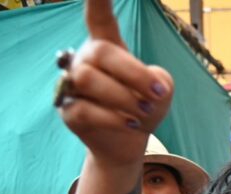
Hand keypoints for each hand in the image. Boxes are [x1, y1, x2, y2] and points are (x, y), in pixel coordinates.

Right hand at [57, 0, 173, 165]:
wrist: (128, 142)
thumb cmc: (143, 107)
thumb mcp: (162, 90)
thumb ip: (158, 80)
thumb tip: (141, 86)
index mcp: (107, 45)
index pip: (98, 16)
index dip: (97, 0)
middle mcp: (85, 58)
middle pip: (100, 52)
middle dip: (134, 75)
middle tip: (157, 94)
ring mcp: (72, 84)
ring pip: (88, 80)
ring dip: (124, 99)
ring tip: (144, 113)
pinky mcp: (68, 110)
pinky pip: (86, 111)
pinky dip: (115, 120)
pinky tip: (131, 124)